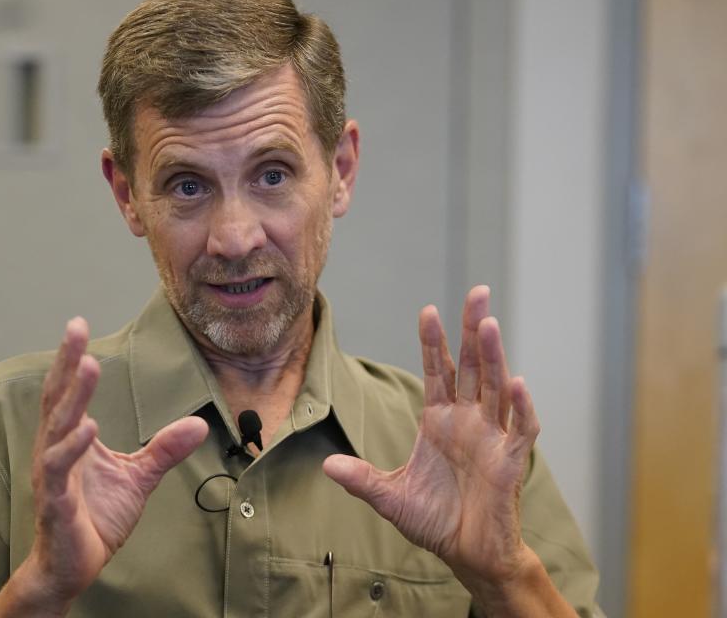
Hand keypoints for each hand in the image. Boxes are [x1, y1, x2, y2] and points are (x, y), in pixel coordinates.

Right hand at [20, 318, 207, 610]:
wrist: (73, 566)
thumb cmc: (96, 518)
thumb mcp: (138, 478)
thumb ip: (164, 449)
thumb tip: (200, 423)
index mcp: (69, 440)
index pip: (68, 393)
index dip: (71, 360)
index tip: (77, 324)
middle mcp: (54, 451)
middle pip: (58, 400)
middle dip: (67, 364)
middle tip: (76, 330)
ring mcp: (52, 477)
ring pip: (57, 430)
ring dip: (73, 398)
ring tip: (88, 367)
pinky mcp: (56, 504)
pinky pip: (58, 472)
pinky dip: (71, 449)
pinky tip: (87, 428)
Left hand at [323, 286, 539, 587]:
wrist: (466, 554)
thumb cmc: (434, 520)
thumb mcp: (389, 496)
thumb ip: (361, 479)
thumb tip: (326, 466)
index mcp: (439, 421)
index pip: (438, 371)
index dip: (434, 342)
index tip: (428, 311)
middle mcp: (467, 421)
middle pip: (472, 366)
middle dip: (473, 329)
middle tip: (477, 293)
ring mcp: (491, 437)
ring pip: (495, 387)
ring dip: (494, 357)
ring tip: (489, 324)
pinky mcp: (510, 461)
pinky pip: (520, 428)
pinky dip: (521, 407)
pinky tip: (516, 383)